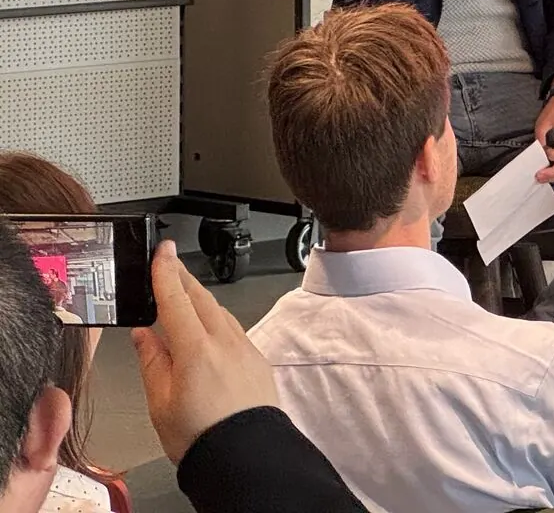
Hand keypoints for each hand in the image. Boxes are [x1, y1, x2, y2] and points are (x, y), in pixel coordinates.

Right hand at [131, 242, 278, 464]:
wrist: (246, 455)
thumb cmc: (200, 436)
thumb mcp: (160, 402)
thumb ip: (152, 362)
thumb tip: (144, 335)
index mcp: (196, 349)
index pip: (177, 300)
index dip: (167, 272)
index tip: (163, 250)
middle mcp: (225, 342)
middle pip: (202, 299)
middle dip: (184, 278)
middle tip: (170, 263)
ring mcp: (245, 349)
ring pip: (220, 312)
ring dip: (201, 298)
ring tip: (184, 292)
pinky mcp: (257, 360)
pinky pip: (233, 328)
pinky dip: (216, 319)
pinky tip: (207, 324)